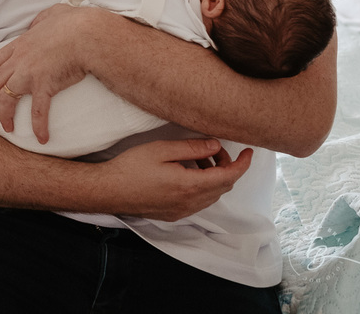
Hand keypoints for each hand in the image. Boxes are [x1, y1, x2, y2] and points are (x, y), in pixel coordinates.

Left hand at [0, 5, 96, 143]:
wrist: (87, 33)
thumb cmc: (74, 23)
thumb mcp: (51, 15)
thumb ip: (41, 20)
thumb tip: (39, 23)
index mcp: (19, 45)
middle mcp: (18, 60)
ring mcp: (29, 73)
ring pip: (6, 98)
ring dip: (4, 115)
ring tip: (9, 128)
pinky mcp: (45, 84)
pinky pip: (37, 110)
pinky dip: (37, 126)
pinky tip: (42, 138)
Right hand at [98, 139, 252, 220]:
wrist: (109, 191)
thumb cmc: (131, 168)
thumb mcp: (161, 150)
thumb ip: (191, 148)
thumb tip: (215, 145)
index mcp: (190, 185)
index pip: (229, 176)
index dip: (243, 164)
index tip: (250, 152)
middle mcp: (191, 202)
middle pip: (223, 186)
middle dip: (227, 167)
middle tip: (215, 149)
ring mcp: (183, 211)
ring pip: (212, 194)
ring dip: (213, 176)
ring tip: (197, 158)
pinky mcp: (174, 214)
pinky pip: (199, 201)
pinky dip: (203, 186)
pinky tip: (187, 172)